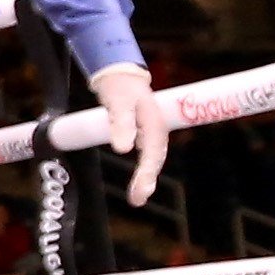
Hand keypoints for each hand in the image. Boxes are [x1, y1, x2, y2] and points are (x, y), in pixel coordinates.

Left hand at [88, 62, 169, 207]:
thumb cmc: (119, 87)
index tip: (140, 191)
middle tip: (137, 200)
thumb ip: (120, 123)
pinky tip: (138, 185)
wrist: (121, 74)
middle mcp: (156, 129)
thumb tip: (122, 149)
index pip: (153, 153)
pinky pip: (148, 154)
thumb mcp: (118, 102)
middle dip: (147, 180)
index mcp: (154, 123)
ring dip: (146, 178)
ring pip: (152, 158)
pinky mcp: (144, 134)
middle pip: (155, 158)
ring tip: (138, 199)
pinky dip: (144, 170)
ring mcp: (151, 132)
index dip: (147, 172)